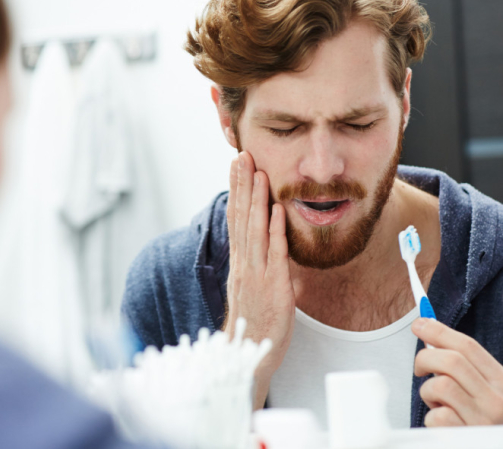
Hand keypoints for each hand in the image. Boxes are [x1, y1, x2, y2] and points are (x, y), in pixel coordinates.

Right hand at [224, 152, 294, 408]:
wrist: (248, 354)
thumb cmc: (253, 319)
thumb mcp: (249, 285)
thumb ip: (255, 260)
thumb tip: (262, 240)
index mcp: (239, 260)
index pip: (235, 218)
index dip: (236, 190)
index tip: (236, 166)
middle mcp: (244, 262)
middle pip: (241, 217)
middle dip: (242, 185)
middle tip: (242, 156)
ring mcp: (256, 273)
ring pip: (254, 229)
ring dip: (256, 200)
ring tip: (258, 173)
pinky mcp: (273, 286)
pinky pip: (275, 254)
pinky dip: (275, 231)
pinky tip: (277, 210)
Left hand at [412, 317, 502, 426]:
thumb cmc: (479, 415)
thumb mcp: (480, 387)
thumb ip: (460, 363)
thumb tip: (427, 328)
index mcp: (502, 381)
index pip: (468, 346)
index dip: (439, 331)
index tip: (418, 324)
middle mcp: (498, 400)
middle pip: (452, 361)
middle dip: (425, 358)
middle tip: (419, 368)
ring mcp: (484, 421)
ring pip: (441, 385)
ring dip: (428, 391)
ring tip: (436, 401)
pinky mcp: (468, 438)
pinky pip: (438, 416)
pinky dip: (431, 417)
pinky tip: (441, 422)